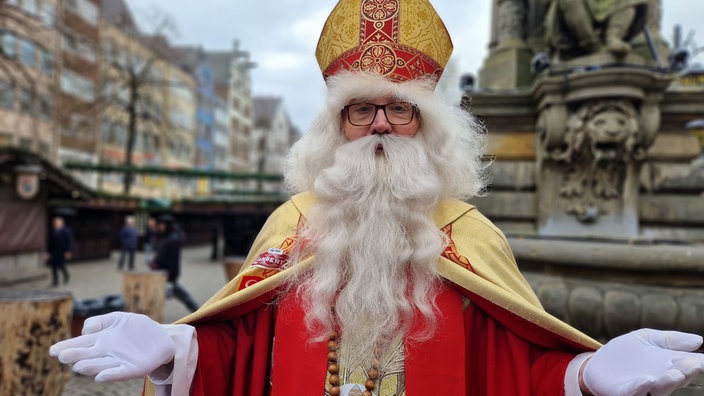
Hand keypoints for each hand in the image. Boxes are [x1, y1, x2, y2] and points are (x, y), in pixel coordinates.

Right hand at [50, 312, 174, 380]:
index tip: (54, 350)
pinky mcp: (132, 369)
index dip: (66, 347)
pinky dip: (110, 375)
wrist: (160, 337)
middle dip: (76, 357)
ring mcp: (118, 361)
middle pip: (87, 356)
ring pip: (100, 366)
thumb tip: (86, 329)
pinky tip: (101, 376)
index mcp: (101, 340)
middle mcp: (106, 352)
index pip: (80, 344)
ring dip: (90, 367)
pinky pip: (119, 373)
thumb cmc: (135, 328)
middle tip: (63, 357)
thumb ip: (101, 321)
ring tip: (79, 366)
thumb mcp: (119, 319)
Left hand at [581, 328, 703, 395]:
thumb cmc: (627, 353)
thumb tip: (699, 340)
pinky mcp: (624, 391)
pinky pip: (634, 391)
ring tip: (674, 373)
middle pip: (677, 378)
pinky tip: (647, 380)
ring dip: (668, 381)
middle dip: (686, 372)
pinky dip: (641, 386)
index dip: (698, 362)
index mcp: (669, 364)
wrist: (598, 364)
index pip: (689, 364)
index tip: (702, 360)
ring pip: (660, 388)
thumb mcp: (646, 338)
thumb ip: (669, 339)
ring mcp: (644, 386)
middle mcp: (660, 378)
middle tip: (693, 364)